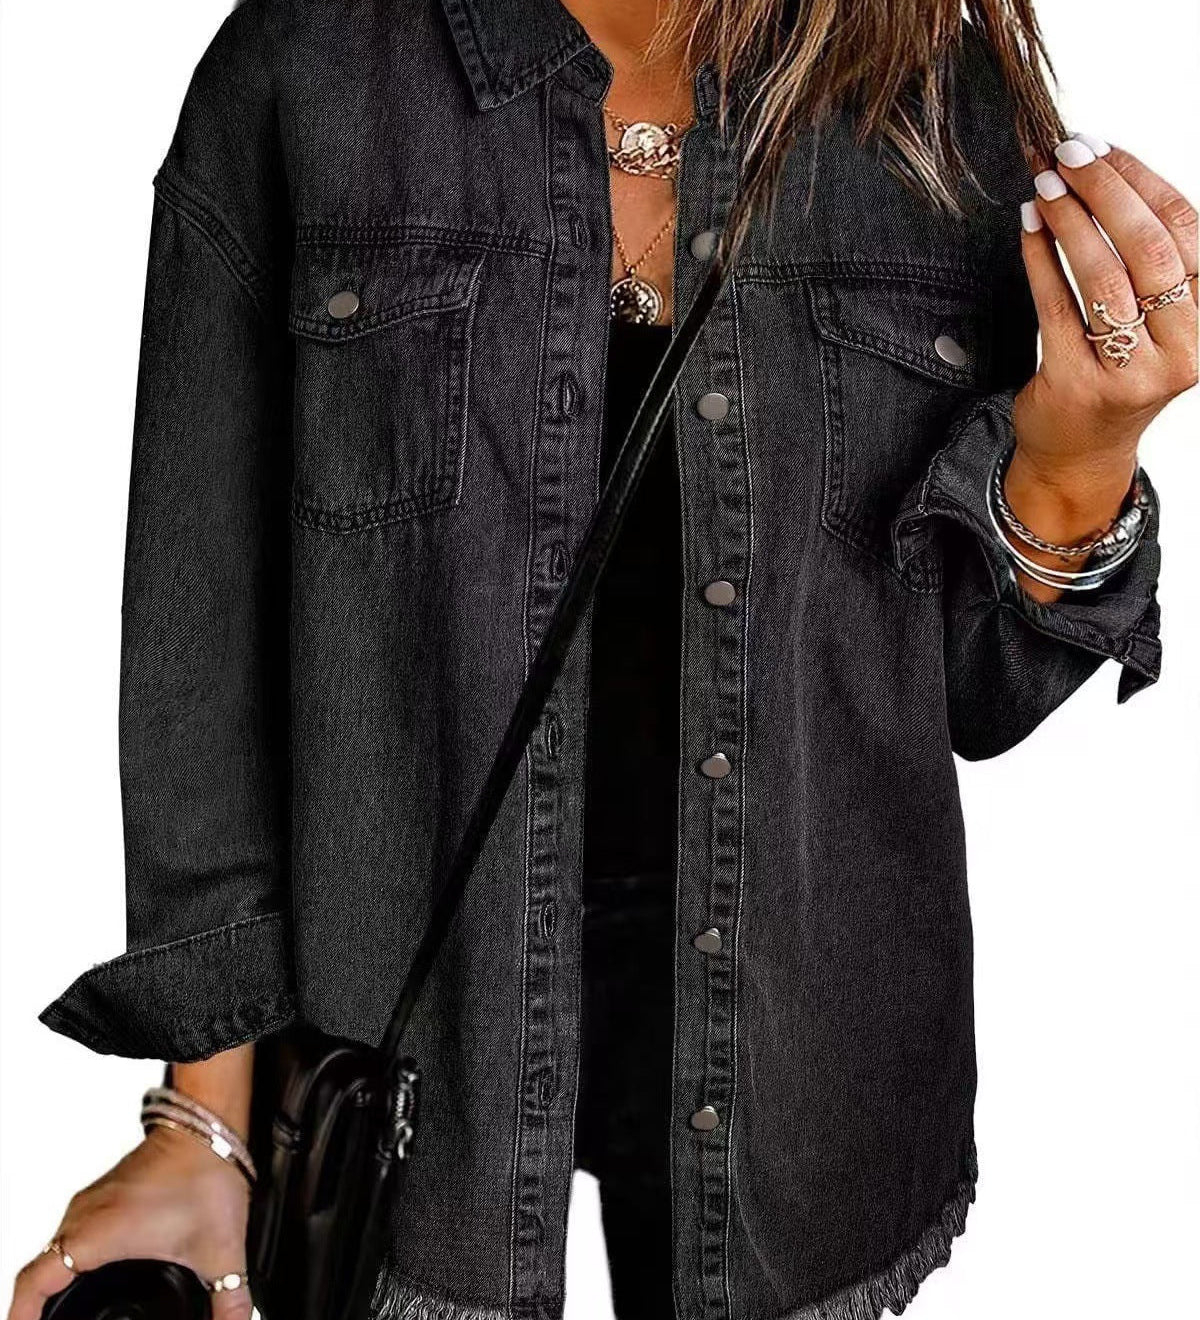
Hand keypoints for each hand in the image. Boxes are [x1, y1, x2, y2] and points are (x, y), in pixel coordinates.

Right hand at [7, 1126, 251, 1319]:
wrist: (210, 1125)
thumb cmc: (206, 1172)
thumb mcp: (220, 1251)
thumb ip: (230, 1299)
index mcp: (97, 1233)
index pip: (34, 1282)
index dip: (21, 1315)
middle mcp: (84, 1216)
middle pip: (39, 1271)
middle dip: (37, 1308)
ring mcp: (92, 1202)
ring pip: (54, 1249)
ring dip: (53, 1282)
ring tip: (62, 1313)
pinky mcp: (105, 1194)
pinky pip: (71, 1232)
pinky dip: (71, 1259)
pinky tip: (91, 1275)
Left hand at [1006, 134, 1195, 598]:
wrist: (1083, 449)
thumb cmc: (1120, 367)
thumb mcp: (1158, 316)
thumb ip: (1150, 255)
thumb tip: (1105, 166)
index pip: (1188, 230)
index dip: (1144, 180)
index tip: (1105, 146)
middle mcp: (1181, 348)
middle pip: (1149, 248)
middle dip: (1106, 191)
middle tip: (1068, 154)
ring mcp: (1130, 371)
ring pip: (1103, 278)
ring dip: (1070, 222)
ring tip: (1044, 185)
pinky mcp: (1077, 384)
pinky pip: (1056, 307)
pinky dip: (1039, 259)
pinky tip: (1027, 226)